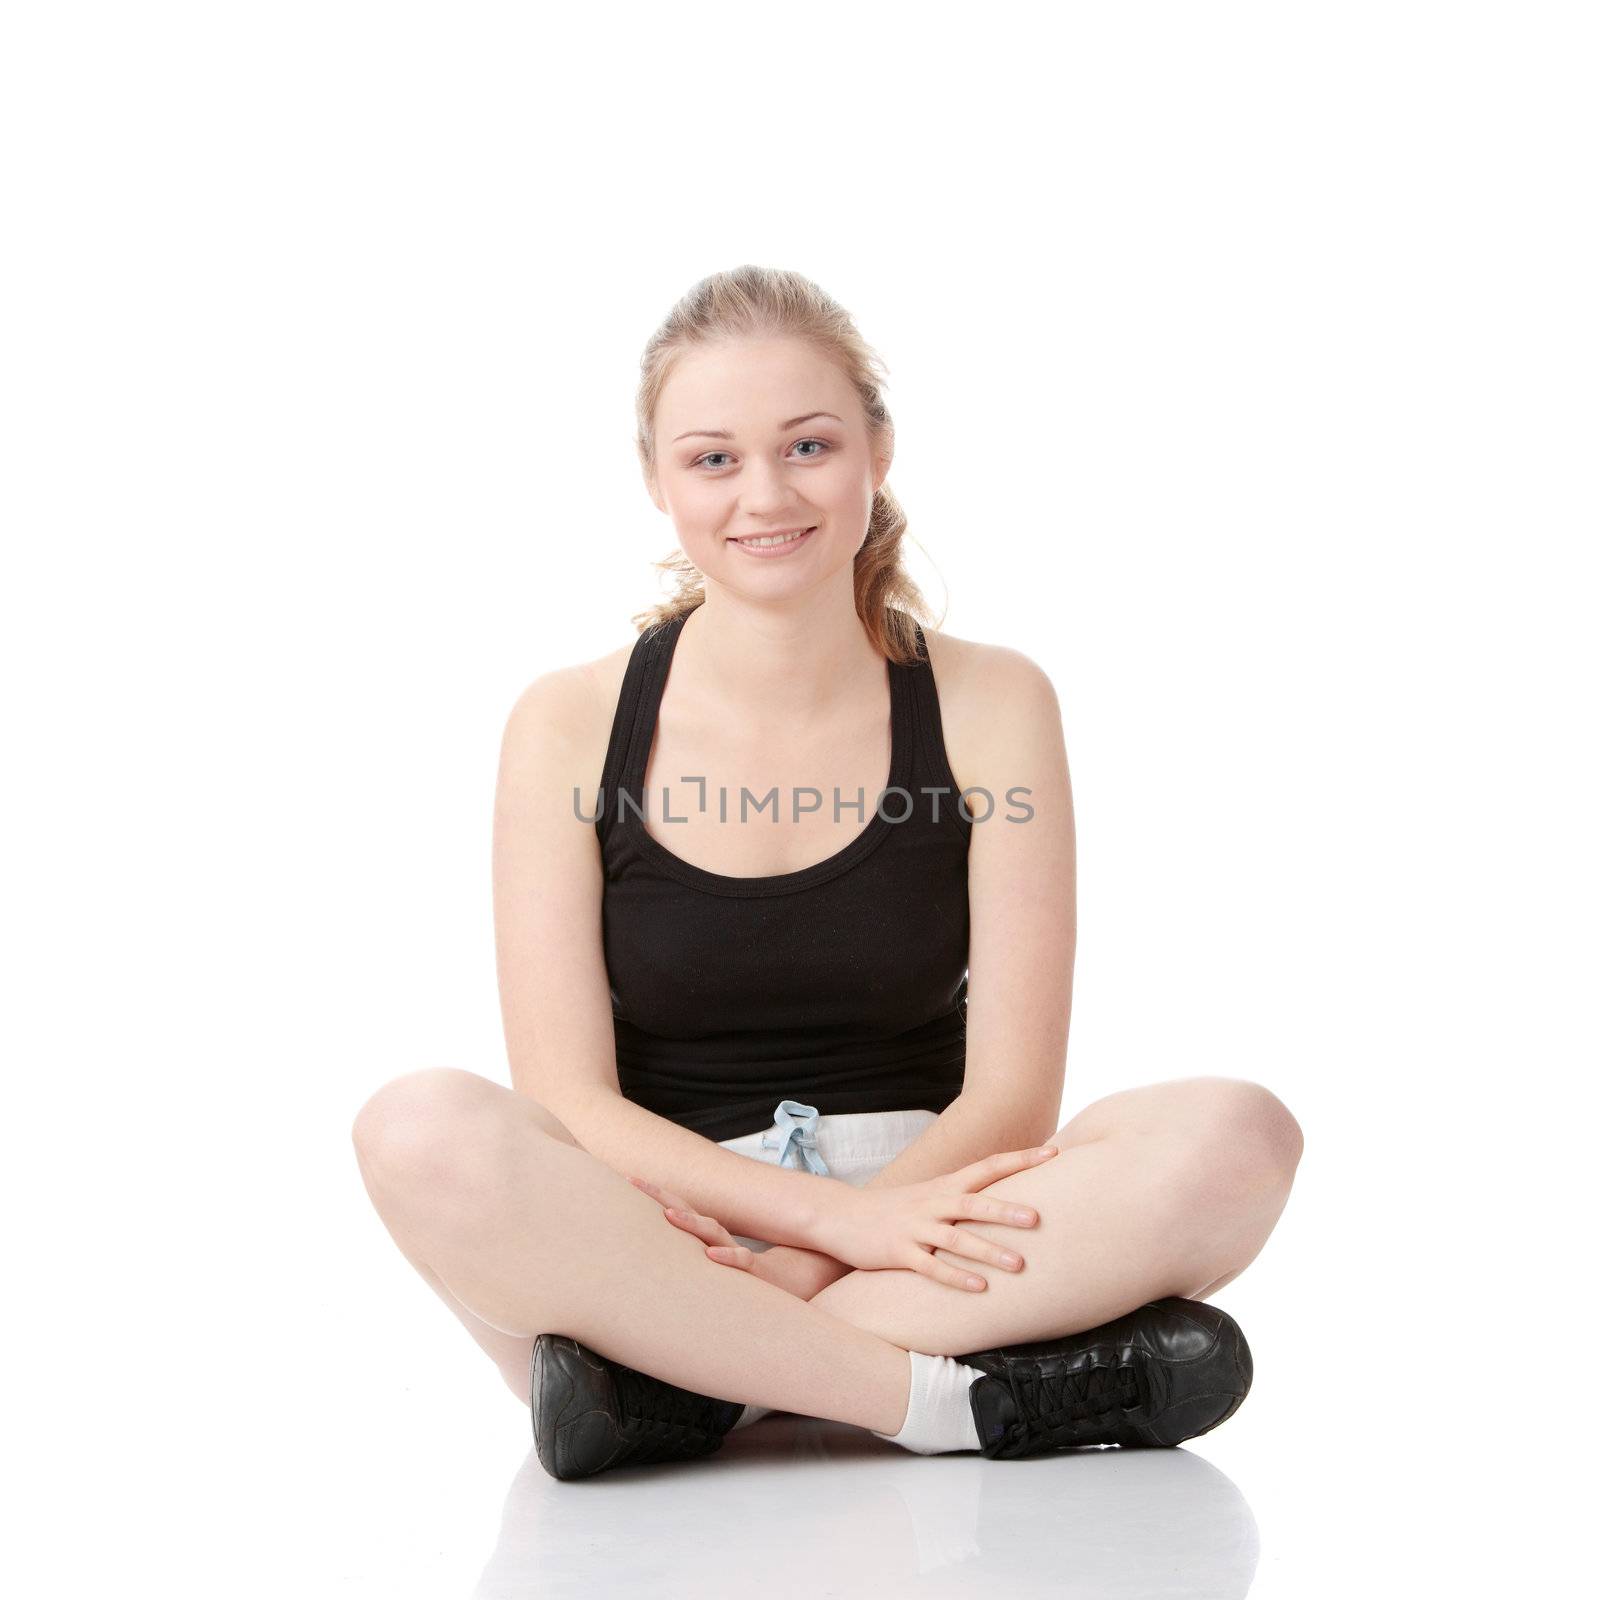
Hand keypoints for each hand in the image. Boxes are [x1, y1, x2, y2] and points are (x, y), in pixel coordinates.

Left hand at [627, 1176, 756, 1272]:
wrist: (792, 1281)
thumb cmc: (745, 1278)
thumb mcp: (712, 1268)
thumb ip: (687, 1262)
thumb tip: (656, 1262)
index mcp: (705, 1237)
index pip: (676, 1210)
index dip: (652, 1196)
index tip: (627, 1180)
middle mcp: (717, 1239)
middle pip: (686, 1212)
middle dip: (659, 1196)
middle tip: (633, 1181)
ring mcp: (733, 1252)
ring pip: (712, 1232)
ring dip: (690, 1222)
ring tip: (668, 1214)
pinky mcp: (754, 1270)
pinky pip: (741, 1260)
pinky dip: (727, 1256)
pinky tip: (711, 1255)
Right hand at [806, 1144, 1060, 1290]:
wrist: (841, 1216)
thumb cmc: (894, 1209)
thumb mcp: (930, 1195)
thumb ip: (964, 1196)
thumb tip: (1008, 1198)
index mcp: (944, 1186)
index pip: (988, 1166)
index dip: (1021, 1158)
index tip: (1054, 1151)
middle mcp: (932, 1203)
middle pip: (974, 1203)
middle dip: (1006, 1210)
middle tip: (1039, 1217)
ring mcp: (915, 1228)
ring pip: (956, 1239)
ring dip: (988, 1250)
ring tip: (1018, 1264)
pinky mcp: (898, 1253)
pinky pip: (931, 1267)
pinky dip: (955, 1277)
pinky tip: (979, 1288)